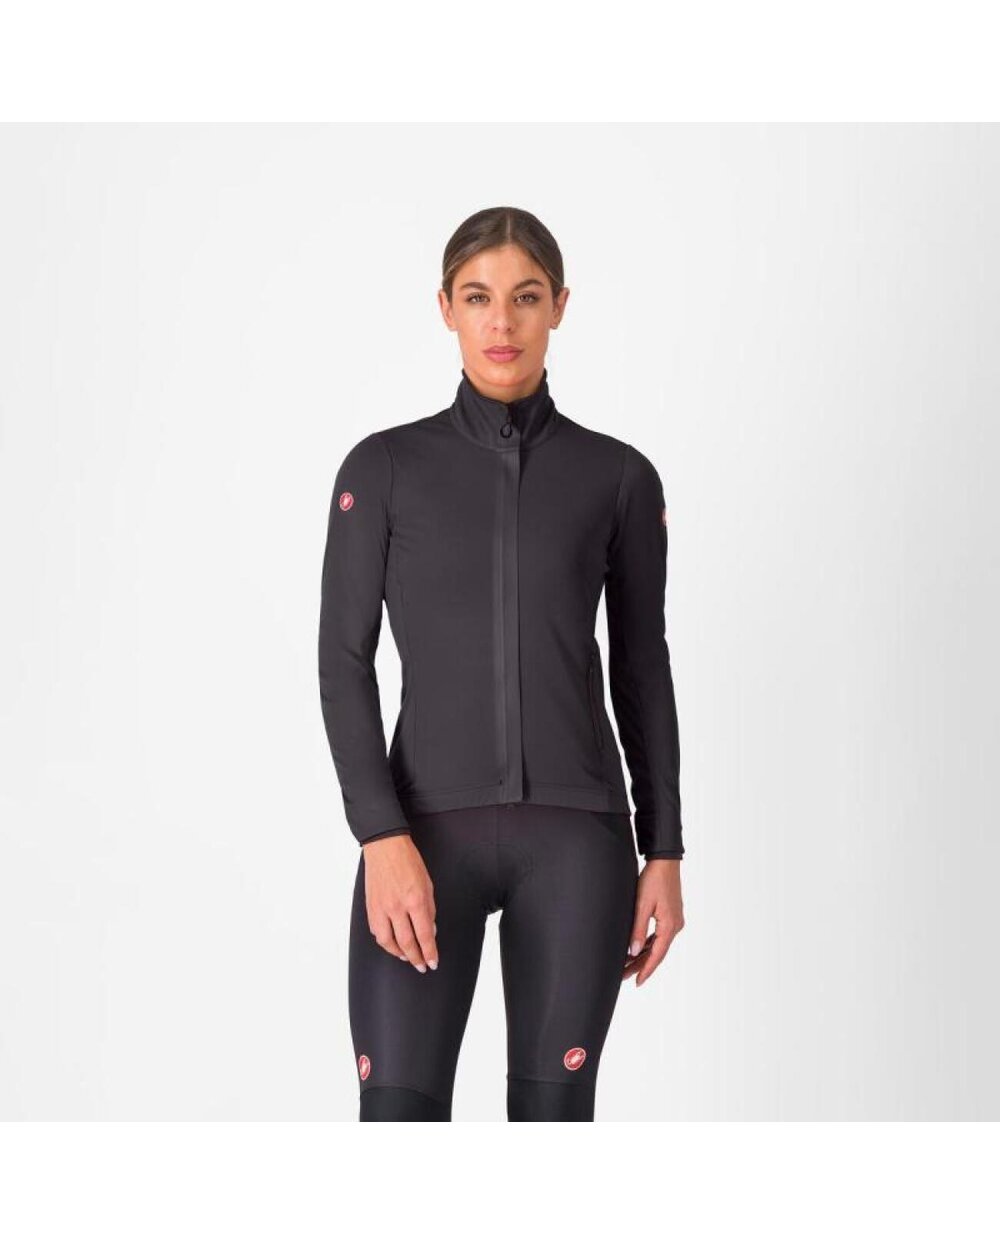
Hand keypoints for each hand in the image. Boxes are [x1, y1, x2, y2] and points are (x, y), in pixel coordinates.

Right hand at [362, 833, 438, 972]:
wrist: (385, 847)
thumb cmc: (408, 861)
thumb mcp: (428, 884)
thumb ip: (429, 909)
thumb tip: (430, 930)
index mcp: (415, 900)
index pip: (424, 935)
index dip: (430, 952)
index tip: (433, 962)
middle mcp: (397, 907)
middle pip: (407, 943)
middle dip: (416, 958)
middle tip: (422, 966)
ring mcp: (381, 908)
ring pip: (388, 942)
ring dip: (399, 954)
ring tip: (407, 957)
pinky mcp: (370, 907)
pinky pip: (376, 932)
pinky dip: (385, 941)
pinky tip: (392, 943)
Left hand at [623, 858, 683, 985]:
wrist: (664, 860)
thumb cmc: (653, 880)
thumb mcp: (642, 905)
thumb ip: (637, 929)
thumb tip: (633, 952)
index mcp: (670, 926)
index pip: (657, 955)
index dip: (646, 970)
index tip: (637, 982)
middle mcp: (675, 926)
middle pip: (657, 952)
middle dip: (641, 965)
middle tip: (625, 976)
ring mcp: (673, 920)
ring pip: (657, 944)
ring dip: (643, 954)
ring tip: (627, 965)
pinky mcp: (670, 914)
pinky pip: (659, 934)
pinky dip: (647, 943)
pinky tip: (637, 948)